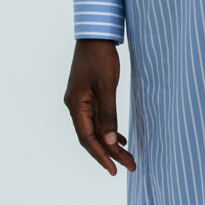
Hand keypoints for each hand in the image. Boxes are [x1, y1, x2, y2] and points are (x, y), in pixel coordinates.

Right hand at [63, 39, 135, 173]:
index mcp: (75, 105)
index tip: (115, 170)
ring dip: (110, 143)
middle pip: (91, 137)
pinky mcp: (87, 96)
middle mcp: (74, 106)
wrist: (95, 35)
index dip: (101, 155)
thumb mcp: (107, 86)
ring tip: (127, 157)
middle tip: (129, 166)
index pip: (87, 138)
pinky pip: (96, 119)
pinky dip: (108, 129)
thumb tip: (110, 140)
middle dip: (109, 153)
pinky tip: (119, 138)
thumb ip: (108, 114)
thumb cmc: (100, 58)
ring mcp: (80, 101)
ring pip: (95, 129)